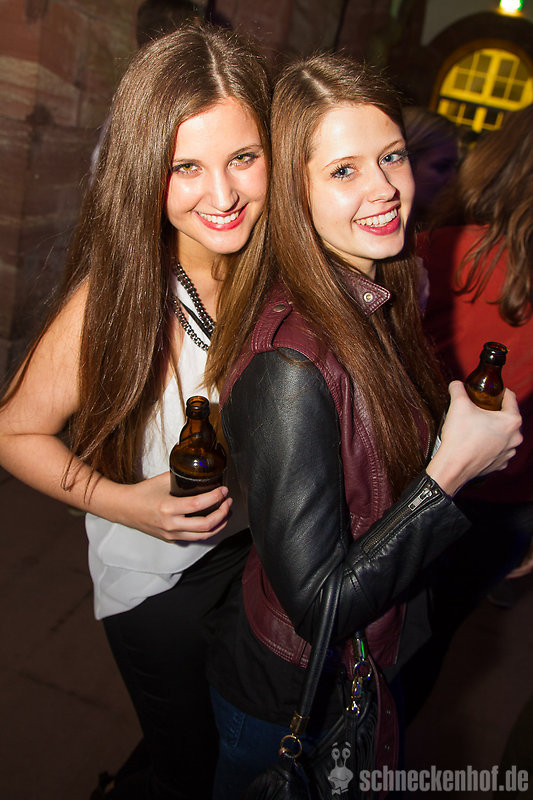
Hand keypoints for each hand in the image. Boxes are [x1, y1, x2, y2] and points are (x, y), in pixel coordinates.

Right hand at [111, 472, 232, 542]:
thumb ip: (181, 476)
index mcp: (168, 508)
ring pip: (203, 535)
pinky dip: (207, 530)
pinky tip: (213, 521)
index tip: (223, 490)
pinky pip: (194, 537)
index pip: (198, 505)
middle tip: (228, 501)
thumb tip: (200, 470)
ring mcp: (171, 534)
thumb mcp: (162, 480)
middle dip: (222, 513)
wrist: (124, 508)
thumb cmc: (141, 493)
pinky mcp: (171, 539)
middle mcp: (171, 525)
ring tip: (226, 512)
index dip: (215, 498)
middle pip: (205, 525)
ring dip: (219, 524)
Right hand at [427, 381, 522, 495]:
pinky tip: (477, 443)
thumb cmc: (460, 437)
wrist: (453, 466)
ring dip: (493, 429)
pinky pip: (498, 449)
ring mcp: (509, 452)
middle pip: (507, 416)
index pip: (510, 397)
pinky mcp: (500, 464)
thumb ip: (458, 389)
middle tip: (478, 410)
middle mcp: (515, 437)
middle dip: (494, 411)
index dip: (498, 391)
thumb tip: (456, 384)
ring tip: (476, 427)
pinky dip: (490, 444)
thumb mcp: (458, 404)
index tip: (488, 392)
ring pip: (504, 434)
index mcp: (511, 420)